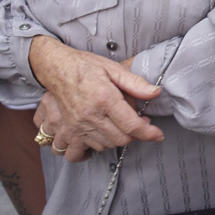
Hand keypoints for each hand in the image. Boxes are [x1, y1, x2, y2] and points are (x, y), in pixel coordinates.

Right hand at [29, 37, 163, 161]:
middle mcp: (91, 115)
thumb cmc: (84, 66)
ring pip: (108, 145)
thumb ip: (135, 83)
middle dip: (136, 134)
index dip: (148, 133)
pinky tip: (108, 132)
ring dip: (120, 138)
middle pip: (122, 139)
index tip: (158, 134)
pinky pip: (91, 147)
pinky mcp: (72, 130)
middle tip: (140, 122)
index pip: (131, 126)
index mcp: (104, 99)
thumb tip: (155, 92)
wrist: (56, 69)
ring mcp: (79, 125)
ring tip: (123, 123)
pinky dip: (104, 143)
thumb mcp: (113, 68)